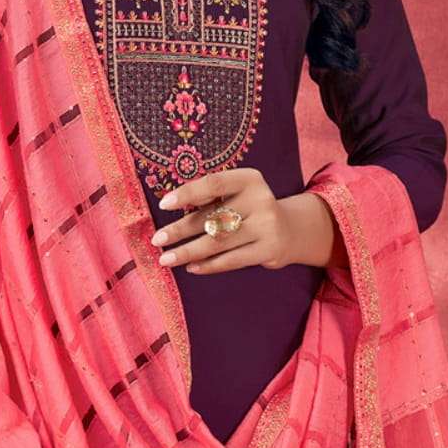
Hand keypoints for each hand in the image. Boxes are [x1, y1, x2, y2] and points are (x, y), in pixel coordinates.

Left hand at [150, 167, 336, 272]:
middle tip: (157, 240)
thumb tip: (169, 210)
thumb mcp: (237, 194)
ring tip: (166, 259)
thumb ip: (212, 198)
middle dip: (180, 230)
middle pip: (213, 217)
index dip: (188, 193)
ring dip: (188, 252)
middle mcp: (260, 200)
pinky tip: (191, 267)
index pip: (214, 183)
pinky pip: (231, 260)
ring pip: (219, 242)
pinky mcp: (269, 250)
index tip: (164, 204)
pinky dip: (208, 265)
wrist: (290, 230)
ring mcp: (267, 227)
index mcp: (249, 179)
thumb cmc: (250, 210)